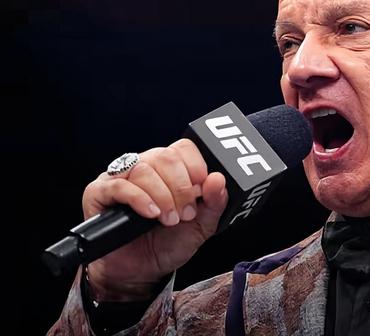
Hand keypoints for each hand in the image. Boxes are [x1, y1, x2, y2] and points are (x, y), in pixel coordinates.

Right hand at [81, 139, 227, 300]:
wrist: (139, 272)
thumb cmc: (168, 244)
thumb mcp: (201, 226)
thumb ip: (214, 203)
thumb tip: (218, 179)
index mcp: (171, 169)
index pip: (184, 148)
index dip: (195, 166)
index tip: (202, 189)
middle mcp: (145, 167)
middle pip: (165, 156)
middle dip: (181, 187)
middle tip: (186, 213)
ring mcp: (121, 177)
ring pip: (144, 169)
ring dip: (162, 197)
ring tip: (169, 220)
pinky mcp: (99, 192)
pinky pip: (119, 185)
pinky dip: (139, 199)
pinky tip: (151, 214)